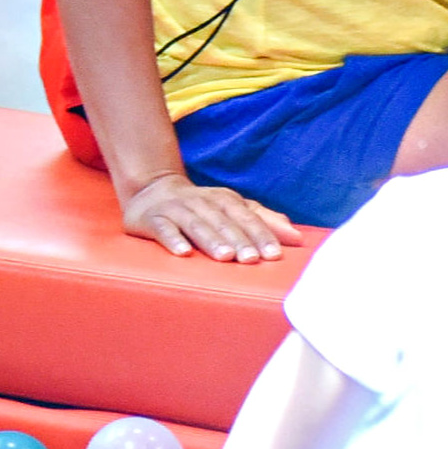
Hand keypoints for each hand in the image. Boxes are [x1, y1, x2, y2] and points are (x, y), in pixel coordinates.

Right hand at [121, 169, 295, 262]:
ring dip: (210, 239)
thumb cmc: (201, 207)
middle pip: (222, 221)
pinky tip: (182, 253)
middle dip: (238, 239)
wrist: (150, 189)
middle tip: (251, 259)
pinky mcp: (150, 218)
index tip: (274, 254)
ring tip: (224, 256)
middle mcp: (200, 201)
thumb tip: (297, 236)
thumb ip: (263, 220)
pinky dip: (172, 239)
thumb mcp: (232, 209)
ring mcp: (174, 209)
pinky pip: (162, 229)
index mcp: (223, 199)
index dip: (260, 234)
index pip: (245, 216)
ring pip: (195, 224)